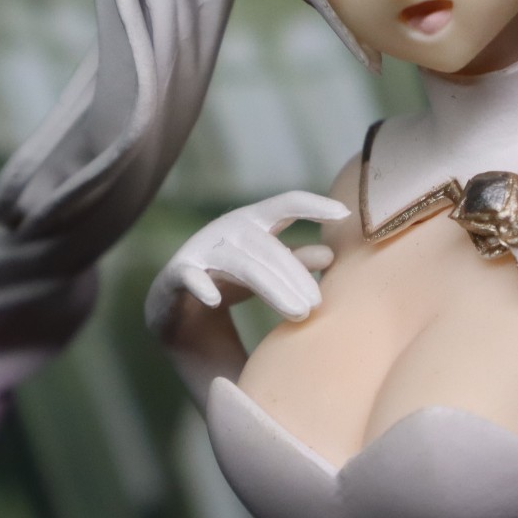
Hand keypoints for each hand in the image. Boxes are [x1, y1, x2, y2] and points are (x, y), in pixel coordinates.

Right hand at [147, 191, 348, 334]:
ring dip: (272, 287)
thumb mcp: (266, 271)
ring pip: (241, 265)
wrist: (175, 313)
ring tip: (299, 314)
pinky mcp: (174, 276)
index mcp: (251, 222)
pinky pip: (188, 276)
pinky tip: (216, 301)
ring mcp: (198, 251)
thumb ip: (293, 261)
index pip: (284, 204)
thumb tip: (330, 254)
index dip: (313, 204)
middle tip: (318, 305)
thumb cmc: (228, 284)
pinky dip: (201, 285)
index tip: (344, 213)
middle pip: (268, 245)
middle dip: (295, 273)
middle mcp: (226, 230)